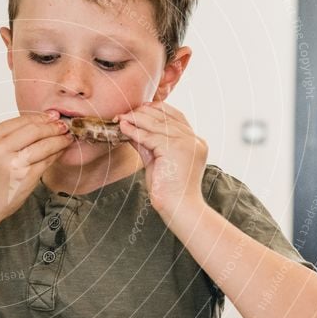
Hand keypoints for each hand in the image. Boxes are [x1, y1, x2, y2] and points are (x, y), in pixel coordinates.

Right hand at [0, 111, 73, 222]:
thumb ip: (11, 136)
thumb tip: (40, 122)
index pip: (22, 120)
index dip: (42, 117)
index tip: (53, 116)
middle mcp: (1, 148)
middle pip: (35, 130)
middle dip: (53, 127)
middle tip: (64, 126)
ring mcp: (14, 163)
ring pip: (44, 145)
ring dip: (59, 140)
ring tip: (67, 137)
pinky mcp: (26, 177)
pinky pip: (46, 161)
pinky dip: (56, 154)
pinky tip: (60, 151)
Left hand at [115, 101, 207, 220]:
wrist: (179, 207)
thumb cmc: (168, 189)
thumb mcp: (156, 160)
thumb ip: (147, 144)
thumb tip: (130, 129)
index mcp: (195, 142)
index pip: (176, 116)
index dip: (156, 110)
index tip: (138, 110)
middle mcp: (194, 140)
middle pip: (166, 116)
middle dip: (143, 113)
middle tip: (124, 113)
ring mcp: (187, 143)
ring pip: (157, 123)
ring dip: (136, 119)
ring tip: (120, 118)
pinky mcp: (176, 149)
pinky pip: (151, 136)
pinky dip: (135, 131)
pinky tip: (123, 128)